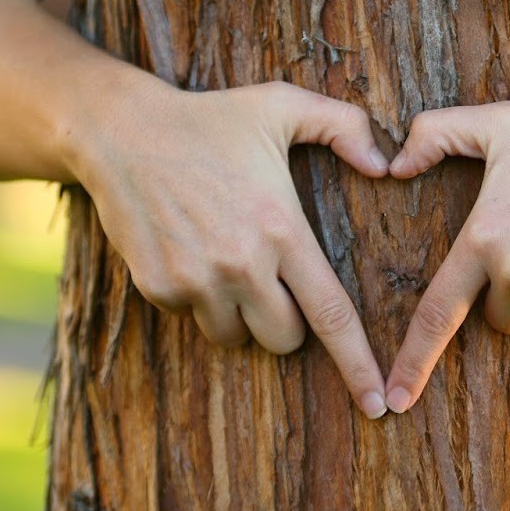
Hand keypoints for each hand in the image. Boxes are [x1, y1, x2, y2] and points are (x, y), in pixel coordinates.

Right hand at [71, 76, 390, 417]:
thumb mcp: (283, 105)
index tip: (378, 405)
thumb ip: (346, 127)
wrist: (121, 132)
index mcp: (280, 229)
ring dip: (240, 311)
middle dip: (288, 321)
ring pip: (236, 335)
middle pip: (285, 339)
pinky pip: (192, 317)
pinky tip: (190, 247)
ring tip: (226, 253)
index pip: (330, 313)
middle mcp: (240, 264)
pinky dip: (198, 296)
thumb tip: (388, 165)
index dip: (357, 363)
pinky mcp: (158, 288)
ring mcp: (195, 280)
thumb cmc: (211, 117)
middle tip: (273, 275)